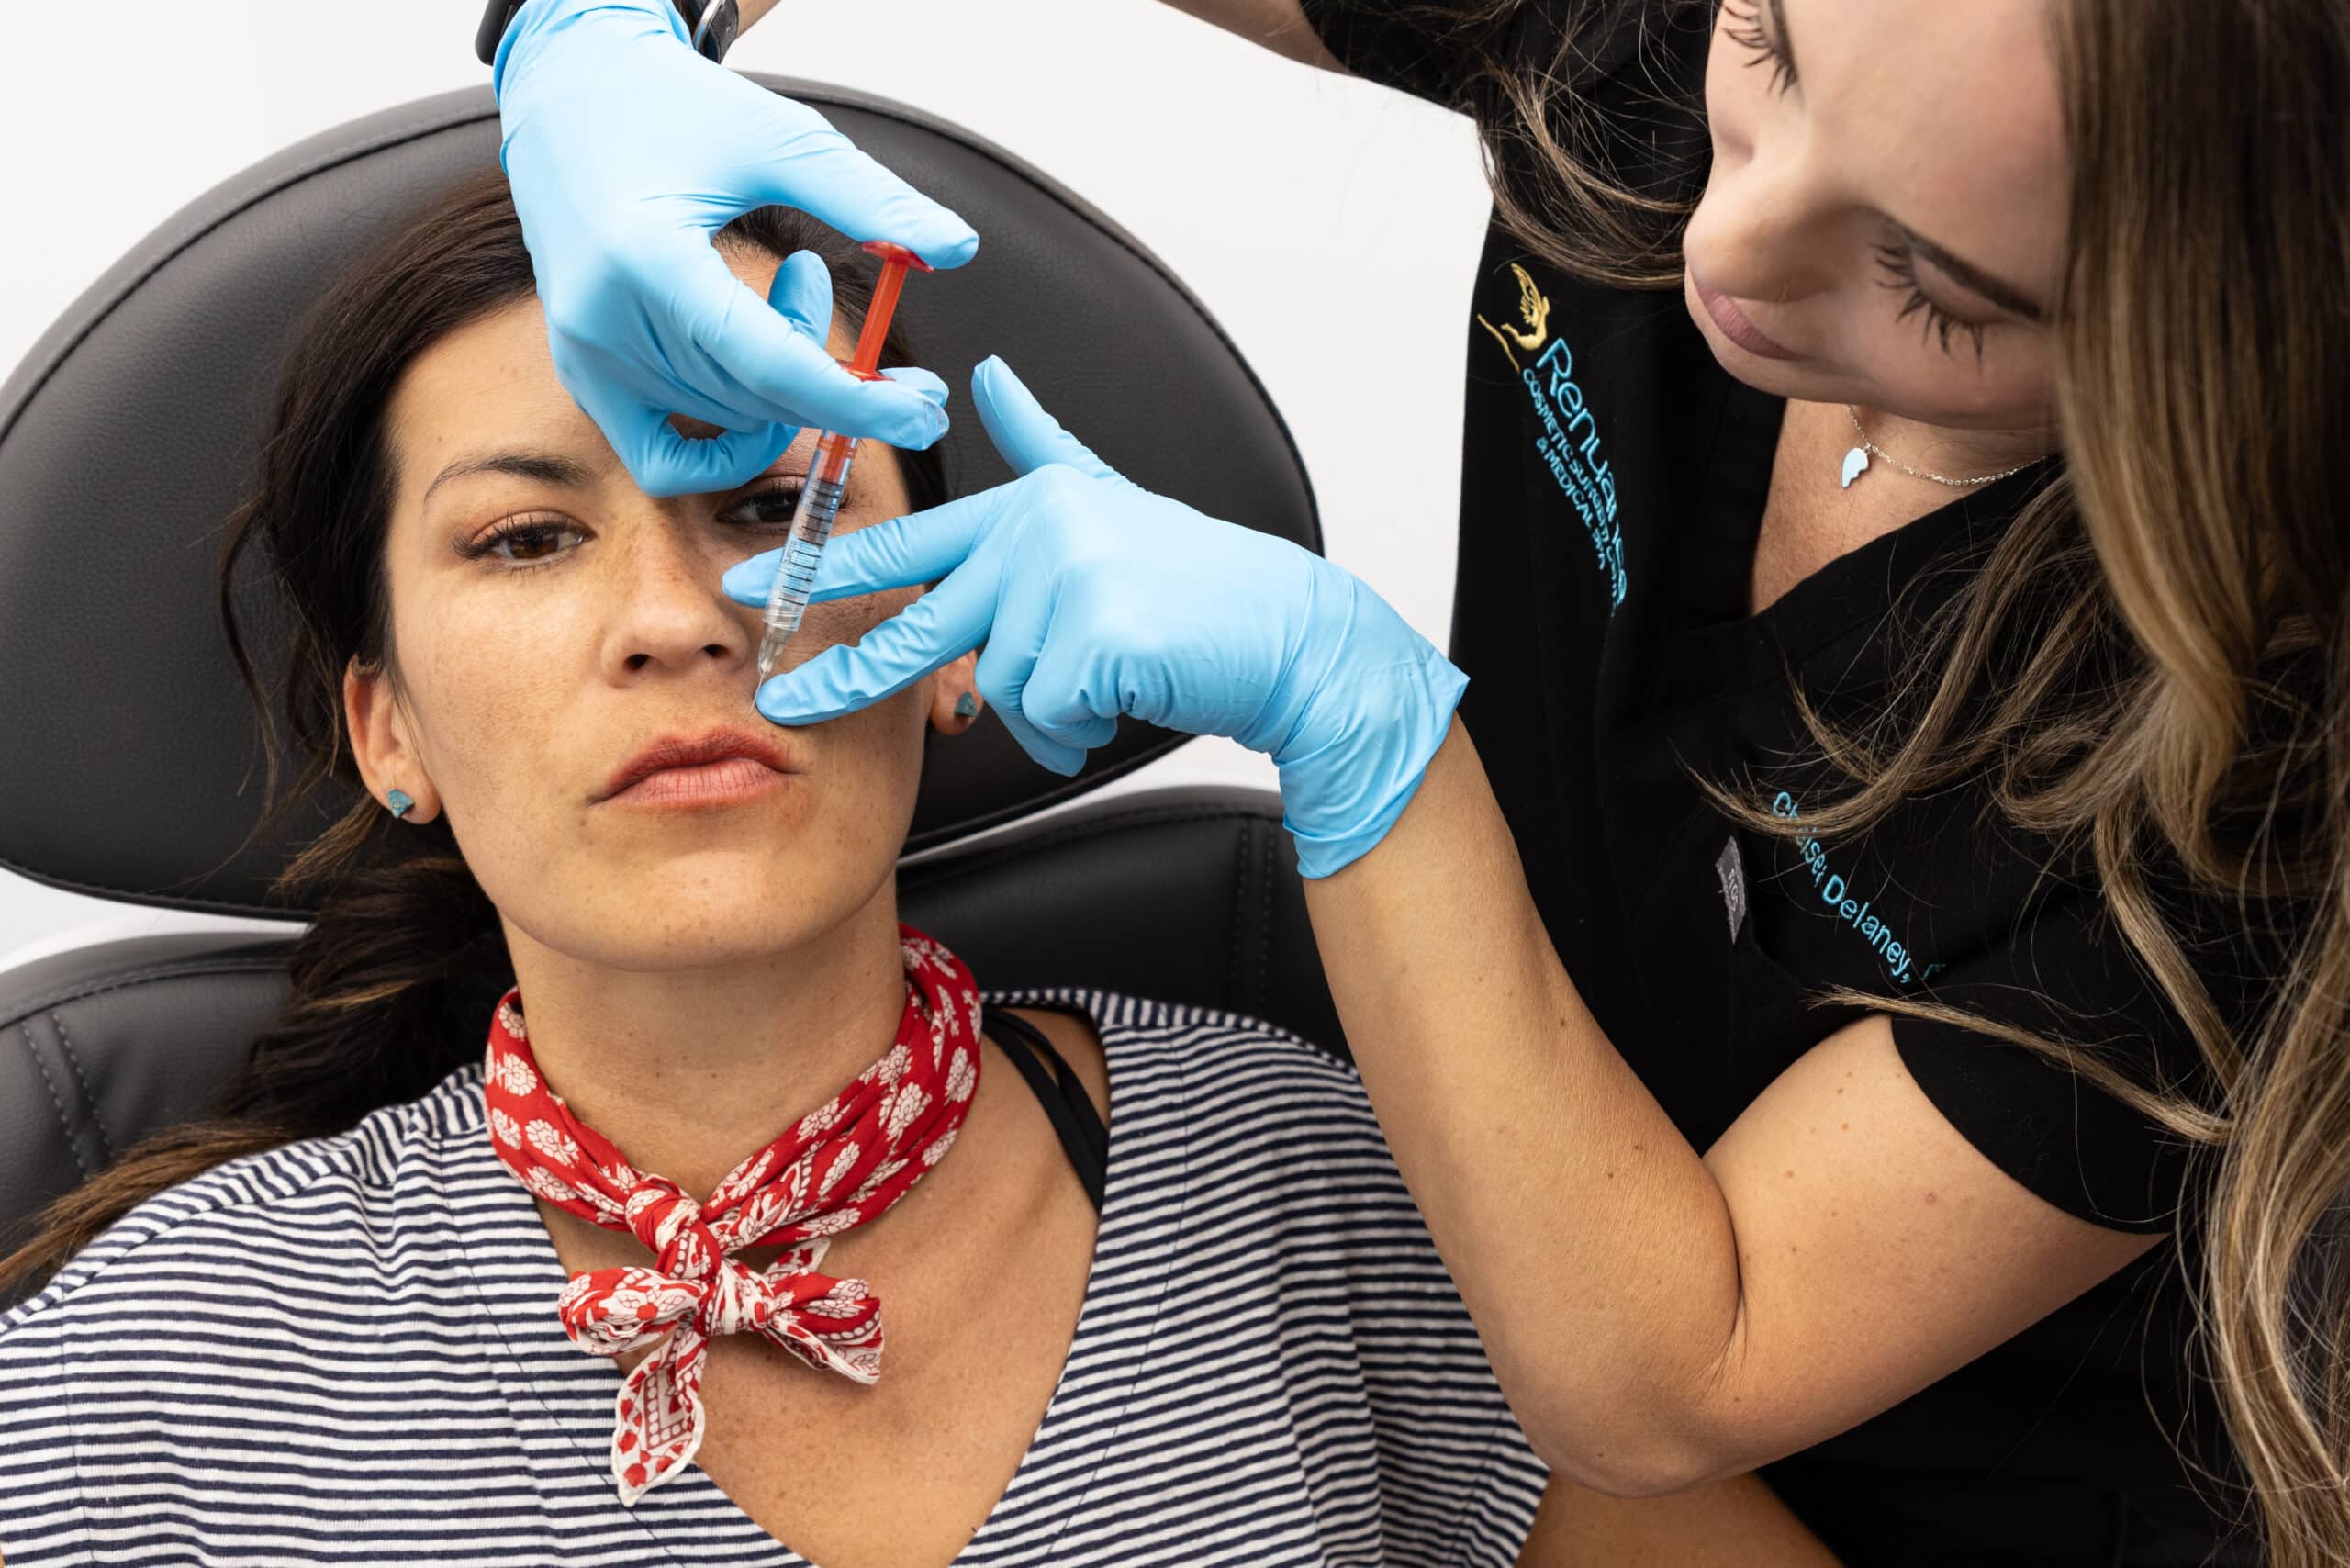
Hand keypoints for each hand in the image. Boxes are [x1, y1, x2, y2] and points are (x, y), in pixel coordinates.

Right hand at [494, 0, 977, 495]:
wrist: (574, 97)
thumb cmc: (672, 107)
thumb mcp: (780, 138)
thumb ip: (871, 197)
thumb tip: (957, 249)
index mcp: (646, 258)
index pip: (771, 367)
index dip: (860, 401)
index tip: (927, 410)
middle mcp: (605, 321)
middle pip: (757, 399)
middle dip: (842, 384)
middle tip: (889, 343)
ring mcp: (587, 357)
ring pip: (728, 420)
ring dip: (789, 378)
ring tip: (802, 281)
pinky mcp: (585, 375)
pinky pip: (663, 459)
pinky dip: (727, 447)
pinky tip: (763, 385)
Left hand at [722, 357, 1465, 877]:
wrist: (1286, 635)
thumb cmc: (1196, 584)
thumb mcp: (1110, 498)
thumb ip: (1043, 443)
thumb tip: (994, 376)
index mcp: (1029, 505)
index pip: (909, 541)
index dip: (825, 567)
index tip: (751, 581)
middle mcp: (1038, 533)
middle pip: (917, 619)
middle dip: (843, 671)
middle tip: (782, 700)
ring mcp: (1063, 582)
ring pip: (999, 688)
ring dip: (1049, 713)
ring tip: (1107, 685)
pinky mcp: (1092, 637)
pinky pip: (1046, 716)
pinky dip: (1080, 729)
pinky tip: (1126, 696)